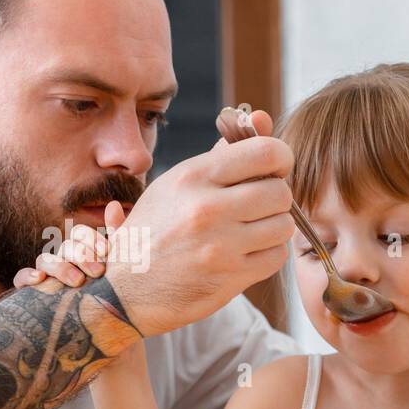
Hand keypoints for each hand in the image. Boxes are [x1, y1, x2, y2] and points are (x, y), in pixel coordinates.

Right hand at [13, 202, 123, 289]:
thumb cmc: (106, 290)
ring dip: (61, 267)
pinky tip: (40, 279)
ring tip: (78, 281)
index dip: (91, 238)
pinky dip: (28, 276)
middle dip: (82, 256)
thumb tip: (114, 205)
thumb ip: (117, 236)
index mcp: (81, 250)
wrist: (96, 325)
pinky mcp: (31, 290)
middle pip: (66, 246)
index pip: (80, 234)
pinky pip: (21, 278)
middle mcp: (61, 259)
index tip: (106, 251)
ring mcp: (45, 274)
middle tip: (98, 271)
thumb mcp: (116, 264)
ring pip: (45, 260)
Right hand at [102, 108, 293, 336]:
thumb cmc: (153, 231)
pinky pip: (276, 257)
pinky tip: (247, 253)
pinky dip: (268, 255)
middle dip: (276, 198)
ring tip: (252, 231)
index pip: (266, 152)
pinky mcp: (229, 276)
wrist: (125, 291)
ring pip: (283, 225)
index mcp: (192, 177)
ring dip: (274, 228)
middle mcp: (206, 208)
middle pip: (280, 191)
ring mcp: (219, 245)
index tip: (273, 170)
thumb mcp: (175, 184)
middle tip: (260, 206)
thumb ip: (222, 153)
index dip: (280, 159)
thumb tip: (261, 117)